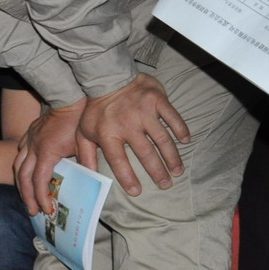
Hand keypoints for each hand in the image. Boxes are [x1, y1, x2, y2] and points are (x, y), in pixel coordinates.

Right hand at [14, 100, 81, 214]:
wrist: (68, 98)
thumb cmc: (77, 121)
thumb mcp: (83, 144)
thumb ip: (85, 163)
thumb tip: (90, 181)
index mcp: (47, 152)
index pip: (40, 180)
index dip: (41, 197)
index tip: (47, 209)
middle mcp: (33, 148)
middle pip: (23, 178)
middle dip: (27, 196)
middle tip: (32, 211)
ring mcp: (28, 141)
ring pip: (17, 167)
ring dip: (20, 184)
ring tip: (26, 196)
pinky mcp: (28, 135)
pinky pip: (19, 154)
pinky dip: (20, 168)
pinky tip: (25, 174)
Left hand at [75, 73, 188, 197]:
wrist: (107, 78)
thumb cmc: (96, 110)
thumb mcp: (83, 132)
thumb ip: (85, 155)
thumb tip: (88, 176)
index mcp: (108, 133)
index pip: (118, 160)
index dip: (128, 177)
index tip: (137, 191)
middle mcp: (127, 124)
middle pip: (145, 153)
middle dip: (157, 172)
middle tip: (166, 185)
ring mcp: (144, 111)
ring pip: (162, 139)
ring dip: (172, 156)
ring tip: (177, 171)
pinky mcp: (157, 99)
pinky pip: (173, 117)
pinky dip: (181, 129)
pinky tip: (185, 141)